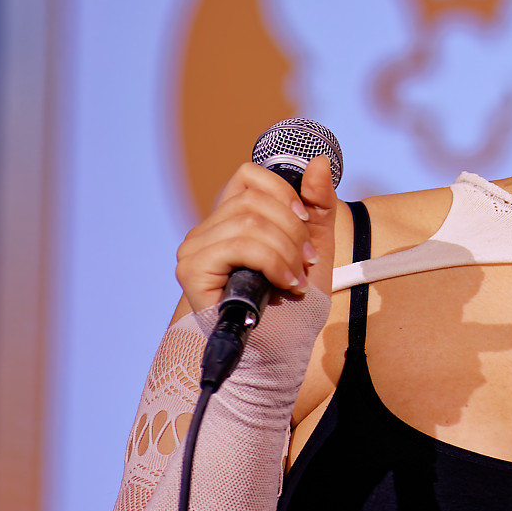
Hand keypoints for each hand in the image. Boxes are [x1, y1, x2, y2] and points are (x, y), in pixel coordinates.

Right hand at [174, 157, 339, 313]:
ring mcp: (195, 249)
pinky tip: (284, 285)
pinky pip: (239, 247)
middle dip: (292, 231)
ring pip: (249, 224)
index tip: (304, 221)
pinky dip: (272, 263)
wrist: (279, 348)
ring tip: (296, 279)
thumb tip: (319, 161)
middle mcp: (206, 230)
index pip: (249, 175)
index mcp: (230, 218)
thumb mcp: (314, 245)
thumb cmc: (291, 301)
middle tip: (307, 262)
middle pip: (254, 202)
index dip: (282, 191)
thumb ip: (318, 205)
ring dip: (286, 252)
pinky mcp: (193, 270)